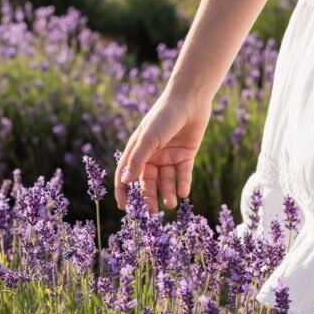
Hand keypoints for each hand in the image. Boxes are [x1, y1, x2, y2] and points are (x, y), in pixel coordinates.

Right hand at [114, 90, 211, 212]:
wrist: (189, 100)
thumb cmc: (163, 116)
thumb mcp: (148, 139)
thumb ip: (137, 160)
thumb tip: (125, 182)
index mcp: (137, 151)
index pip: (125, 175)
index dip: (123, 192)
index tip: (124, 209)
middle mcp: (151, 156)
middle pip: (147, 183)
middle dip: (149, 198)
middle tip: (152, 213)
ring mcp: (168, 157)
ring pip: (166, 181)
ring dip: (167, 193)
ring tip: (171, 204)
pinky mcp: (185, 156)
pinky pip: (183, 175)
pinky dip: (183, 185)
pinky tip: (184, 193)